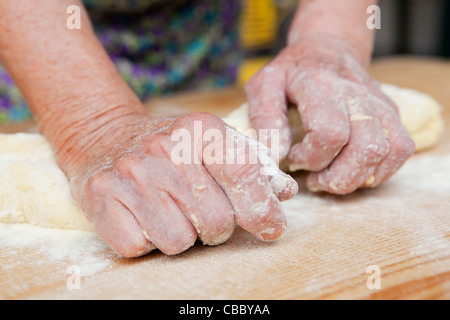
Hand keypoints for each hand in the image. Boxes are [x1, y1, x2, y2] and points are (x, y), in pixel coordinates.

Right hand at [60, 112, 297, 256]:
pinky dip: (147, 241)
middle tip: (204, 213)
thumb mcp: (212, 142)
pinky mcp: (101, 198)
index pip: (244, 172)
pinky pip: (140, 246)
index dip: (263, 208)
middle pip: (216, 221)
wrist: (107, 138)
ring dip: (183, 236)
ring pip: (179, 241)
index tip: (270, 226)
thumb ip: (251, 165)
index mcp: (199, 129)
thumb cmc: (171, 147)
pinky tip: (145, 218)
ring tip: (173, 213)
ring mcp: (130, 173)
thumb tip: (285, 192)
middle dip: (218, 228)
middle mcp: (164, 148)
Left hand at [245, 35, 414, 193]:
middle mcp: (356, 93)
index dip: (311, 158)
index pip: (331, 133)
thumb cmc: (291, 72)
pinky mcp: (393, 112)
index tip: (293, 157)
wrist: (328, 49)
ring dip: (357, 178)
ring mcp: (379, 103)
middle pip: (366, 149)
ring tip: (332, 176)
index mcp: (320, 84)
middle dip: (337, 178)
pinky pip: (402, 150)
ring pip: (387, 153)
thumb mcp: (263, 85)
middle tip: (315, 179)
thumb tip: (275, 155)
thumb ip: (264, 118)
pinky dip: (380, 171)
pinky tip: (354, 170)